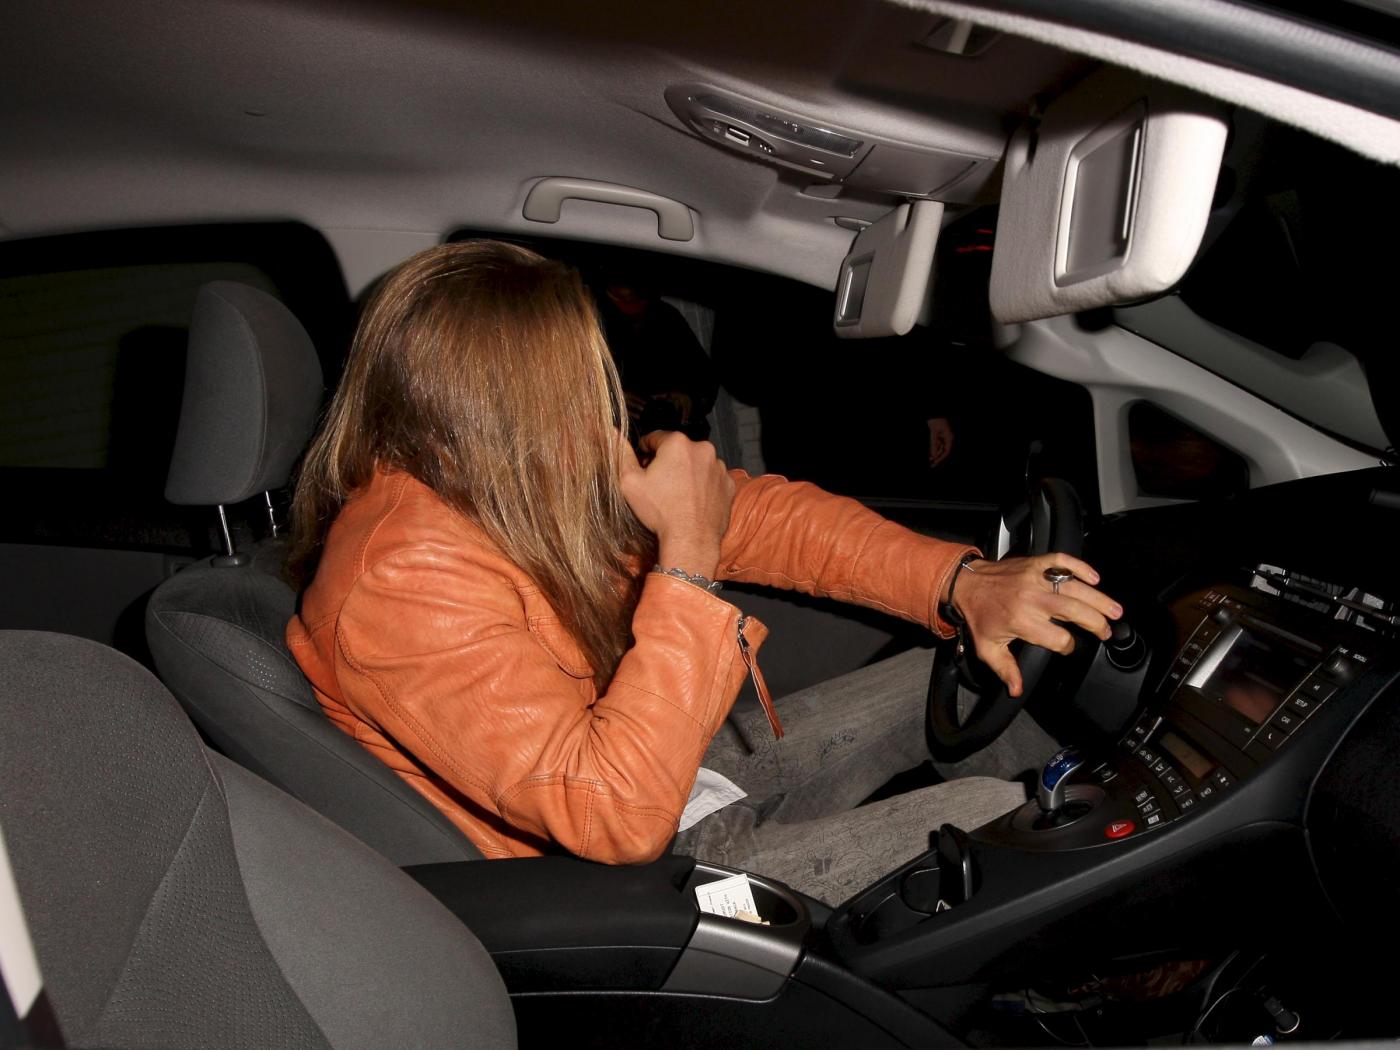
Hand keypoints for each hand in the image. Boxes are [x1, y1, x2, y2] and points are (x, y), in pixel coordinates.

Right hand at [618, 431, 733, 577]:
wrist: (690, 540)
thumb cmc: (659, 512)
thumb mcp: (630, 482)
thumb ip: (622, 453)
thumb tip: (613, 432)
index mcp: (678, 443)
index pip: (655, 438)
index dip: (645, 453)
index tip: (643, 468)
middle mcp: (703, 449)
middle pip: (678, 450)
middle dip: (668, 462)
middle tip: (660, 485)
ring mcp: (719, 467)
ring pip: (697, 463)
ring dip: (687, 473)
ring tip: (677, 495)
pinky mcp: (728, 484)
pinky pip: (712, 479)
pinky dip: (703, 485)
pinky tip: (693, 501)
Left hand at [927, 417, 953, 466]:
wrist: (935, 413)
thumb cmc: (936, 420)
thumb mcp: (934, 432)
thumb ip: (934, 443)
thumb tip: (933, 455)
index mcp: (950, 437)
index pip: (947, 451)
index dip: (941, 458)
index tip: (935, 462)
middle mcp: (949, 438)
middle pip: (945, 451)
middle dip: (939, 458)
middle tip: (932, 465)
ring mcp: (945, 437)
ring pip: (942, 449)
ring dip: (936, 455)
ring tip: (931, 461)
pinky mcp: (941, 436)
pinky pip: (939, 445)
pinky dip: (935, 450)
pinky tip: (931, 455)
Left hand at [948, 553, 1121, 696]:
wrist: (965, 584)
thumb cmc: (979, 615)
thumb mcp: (988, 648)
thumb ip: (1005, 669)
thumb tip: (1017, 690)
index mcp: (1022, 621)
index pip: (1058, 638)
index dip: (1067, 646)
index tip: (1066, 647)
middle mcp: (1032, 598)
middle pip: (1075, 611)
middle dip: (1096, 623)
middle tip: (1107, 631)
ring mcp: (1035, 578)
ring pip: (1075, 587)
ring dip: (1099, 599)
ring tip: (1116, 611)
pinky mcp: (1035, 563)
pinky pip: (1062, 561)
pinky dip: (1080, 567)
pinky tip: (1095, 578)